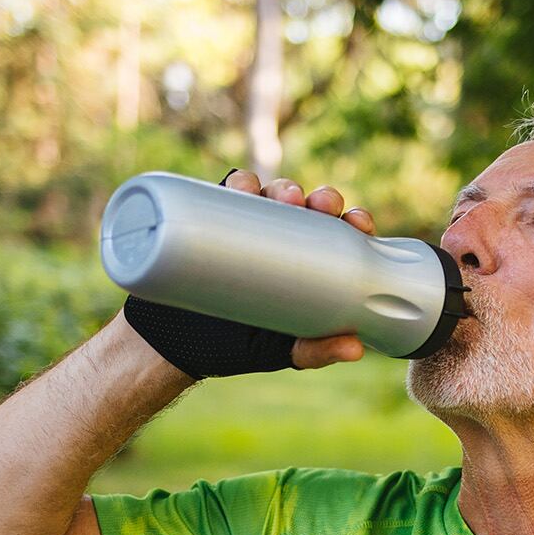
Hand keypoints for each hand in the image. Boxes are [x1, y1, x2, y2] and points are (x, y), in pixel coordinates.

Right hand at [119, 168, 367, 377]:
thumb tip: (355, 350)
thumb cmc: (238, 344)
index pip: (341, 234)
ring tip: (285, 197)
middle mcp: (283, 237)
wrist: (175, 343)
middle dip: (320, 199)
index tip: (358, 222)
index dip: (354, 221)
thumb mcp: (281, 351)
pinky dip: (239, 183)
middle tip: (318, 205)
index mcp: (310, 262)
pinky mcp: (213, 218)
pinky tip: (243, 186)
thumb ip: (315, 351)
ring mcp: (248, 225)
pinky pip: (229, 192)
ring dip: (282, 186)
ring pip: (273, 193)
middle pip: (311, 207)